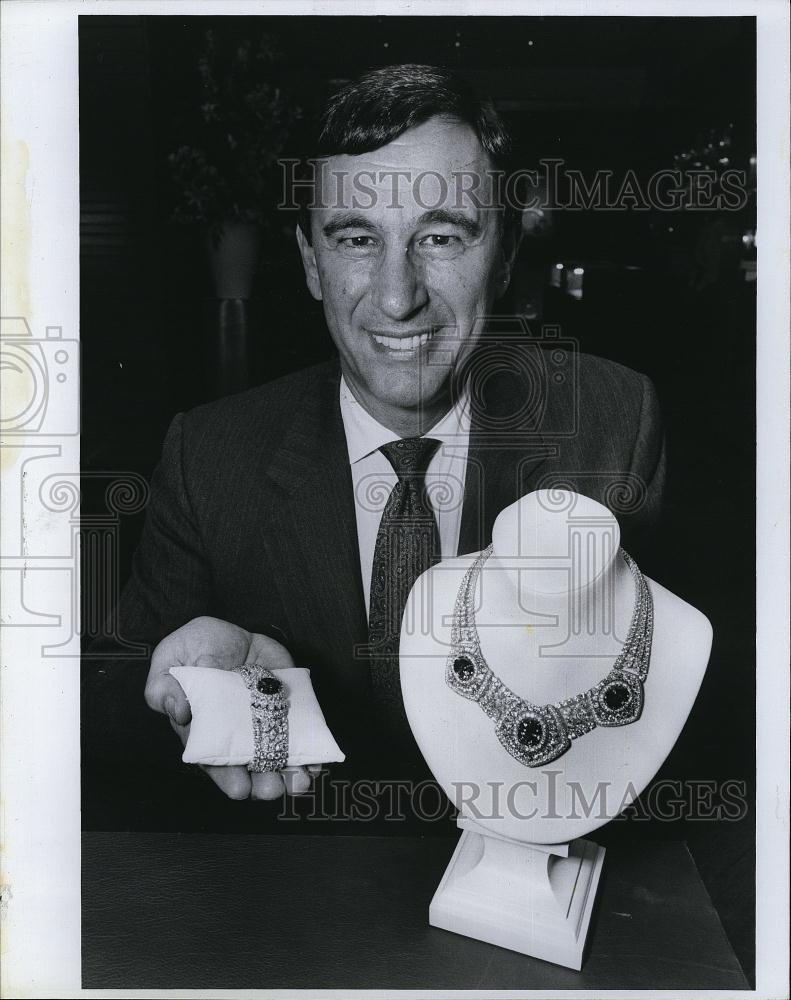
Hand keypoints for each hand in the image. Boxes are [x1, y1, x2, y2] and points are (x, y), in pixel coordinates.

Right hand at [144, 616, 320, 799]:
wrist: (224, 631)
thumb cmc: (189, 649)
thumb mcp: (168, 662)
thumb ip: (165, 689)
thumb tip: (179, 711)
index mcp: (204, 731)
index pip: (215, 761)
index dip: (227, 777)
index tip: (239, 788)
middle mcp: (236, 733)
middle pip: (250, 766)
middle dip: (263, 782)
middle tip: (273, 789)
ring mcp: (263, 721)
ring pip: (278, 755)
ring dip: (291, 772)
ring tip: (299, 781)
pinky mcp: (285, 707)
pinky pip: (301, 731)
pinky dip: (312, 747)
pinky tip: (318, 759)